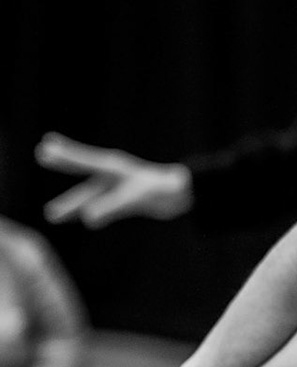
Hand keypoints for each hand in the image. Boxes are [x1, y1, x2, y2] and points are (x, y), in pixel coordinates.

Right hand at [37, 133, 192, 227]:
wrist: (184, 194)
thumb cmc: (161, 190)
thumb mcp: (134, 198)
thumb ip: (111, 207)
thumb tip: (88, 219)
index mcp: (113, 168)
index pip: (83, 161)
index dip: (64, 155)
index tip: (45, 146)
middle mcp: (114, 175)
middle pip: (82, 173)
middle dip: (63, 165)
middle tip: (41, 154)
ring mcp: (120, 187)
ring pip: (89, 196)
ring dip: (71, 205)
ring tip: (51, 215)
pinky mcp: (128, 200)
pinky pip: (101, 206)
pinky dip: (89, 212)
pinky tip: (81, 219)